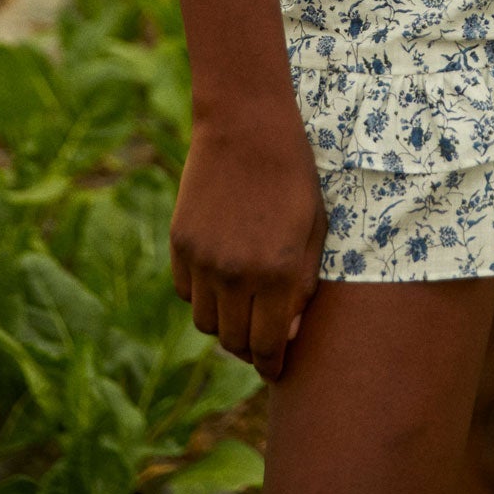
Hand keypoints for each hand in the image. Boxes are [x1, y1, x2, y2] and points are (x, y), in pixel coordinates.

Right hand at [169, 106, 327, 381]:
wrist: (246, 125)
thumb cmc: (293, 173)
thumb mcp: (313, 227)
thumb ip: (303, 284)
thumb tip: (289, 332)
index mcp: (277, 273)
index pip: (268, 346)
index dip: (271, 364)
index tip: (274, 368)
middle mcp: (237, 274)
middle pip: (234, 342)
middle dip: (249, 347)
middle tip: (260, 338)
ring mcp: (203, 259)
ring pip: (207, 322)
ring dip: (225, 321)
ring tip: (242, 304)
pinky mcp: (180, 243)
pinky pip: (186, 292)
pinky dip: (202, 293)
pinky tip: (220, 274)